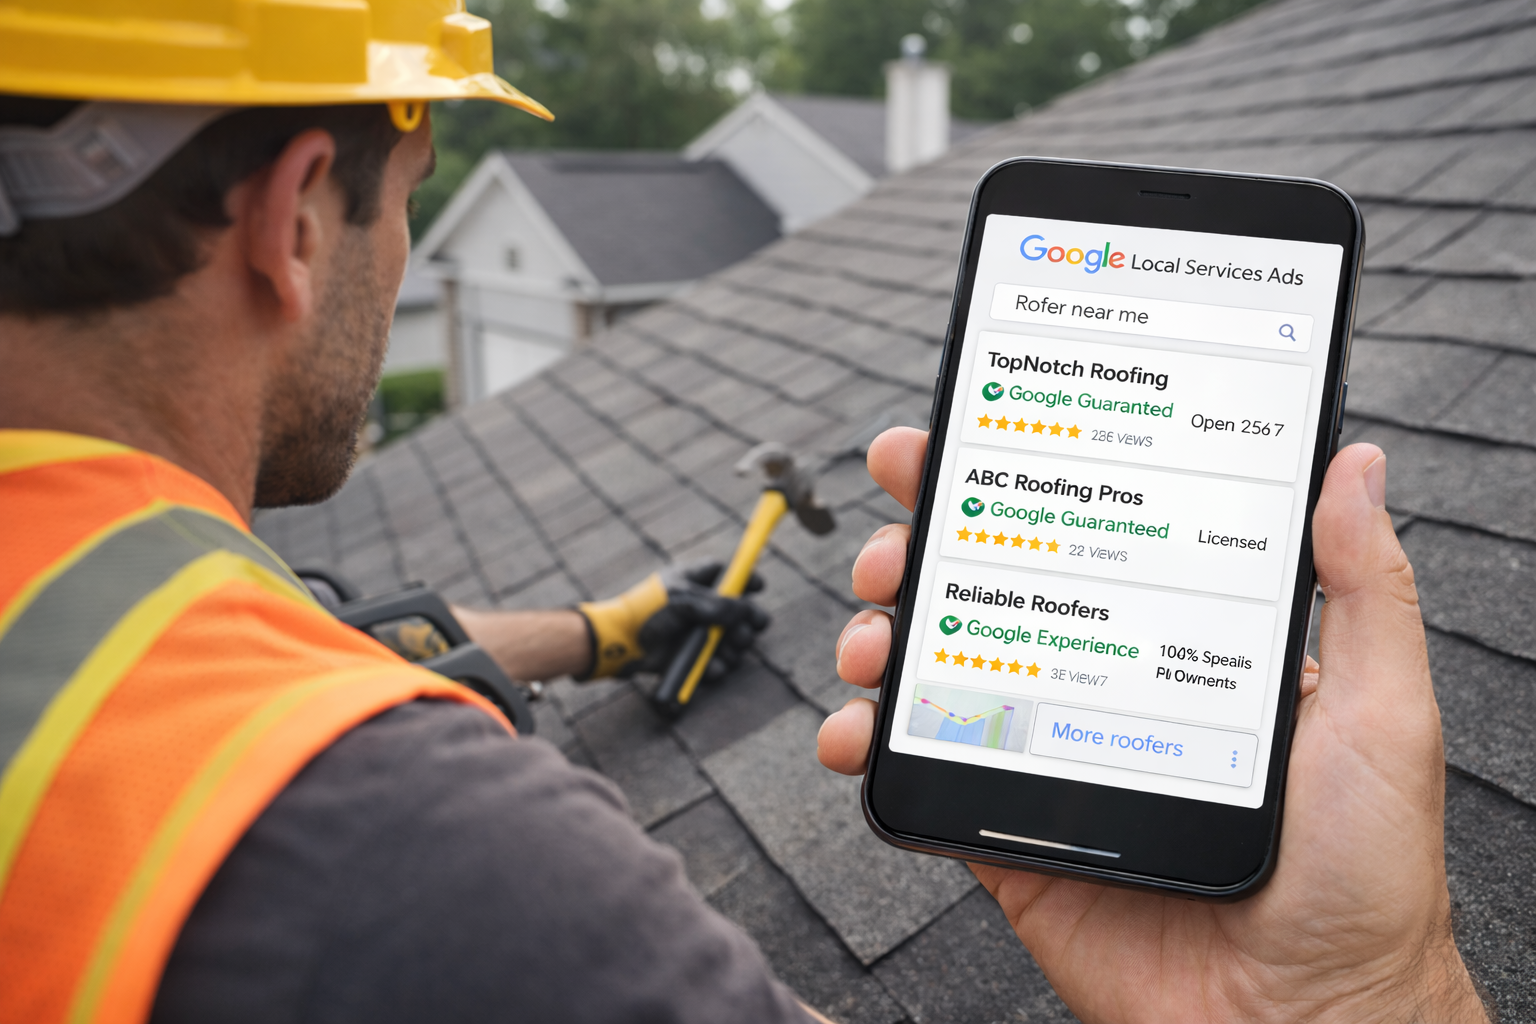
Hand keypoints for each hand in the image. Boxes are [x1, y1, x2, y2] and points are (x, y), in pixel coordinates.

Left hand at [578, 561, 769, 681]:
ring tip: (730, 649)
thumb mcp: (684, 601)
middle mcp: (697, 605)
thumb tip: (746, 609)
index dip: (744, 578)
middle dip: (748, 620)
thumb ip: (718, 604)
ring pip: (730, 639)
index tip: (759, 586)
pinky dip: (717, 666)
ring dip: (735, 646)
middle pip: (736, 610)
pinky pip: (714, 662)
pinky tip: (714, 667)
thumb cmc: (647, 613)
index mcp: (691, 581)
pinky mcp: (689, 655)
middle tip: (750, 629)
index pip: (724, 573)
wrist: (620, 645)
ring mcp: (694, 632)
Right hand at [818, 427, 1488, 1023]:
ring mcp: (1047, 761)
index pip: (1080, 541)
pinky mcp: (1008, 835)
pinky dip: (866, 746)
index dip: (1004, 488)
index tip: (950, 447)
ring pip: (937, 675)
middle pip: (986, 595)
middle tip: (895, 547)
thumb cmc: (1363, 878)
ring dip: (879, 639)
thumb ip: (1363, 590)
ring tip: (871, 638)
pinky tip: (855, 731)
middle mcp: (1098, 690)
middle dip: (917, 553)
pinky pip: (920, 779)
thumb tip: (1352, 471)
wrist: (1303, 1020)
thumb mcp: (1384, 712)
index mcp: (1174, 648)